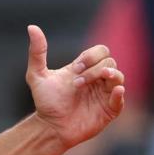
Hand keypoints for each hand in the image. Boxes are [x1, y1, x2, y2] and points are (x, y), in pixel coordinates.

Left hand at [26, 25, 124, 148]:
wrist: (49, 127)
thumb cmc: (45, 103)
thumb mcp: (37, 76)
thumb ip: (37, 52)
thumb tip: (32, 27)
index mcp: (85, 69)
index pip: (101, 51)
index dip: (91, 56)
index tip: (75, 68)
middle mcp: (97, 79)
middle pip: (110, 62)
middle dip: (94, 69)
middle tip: (77, 82)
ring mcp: (105, 94)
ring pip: (119, 76)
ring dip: (107, 76)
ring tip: (87, 85)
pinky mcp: (109, 110)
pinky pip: (121, 98)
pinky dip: (120, 93)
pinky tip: (114, 90)